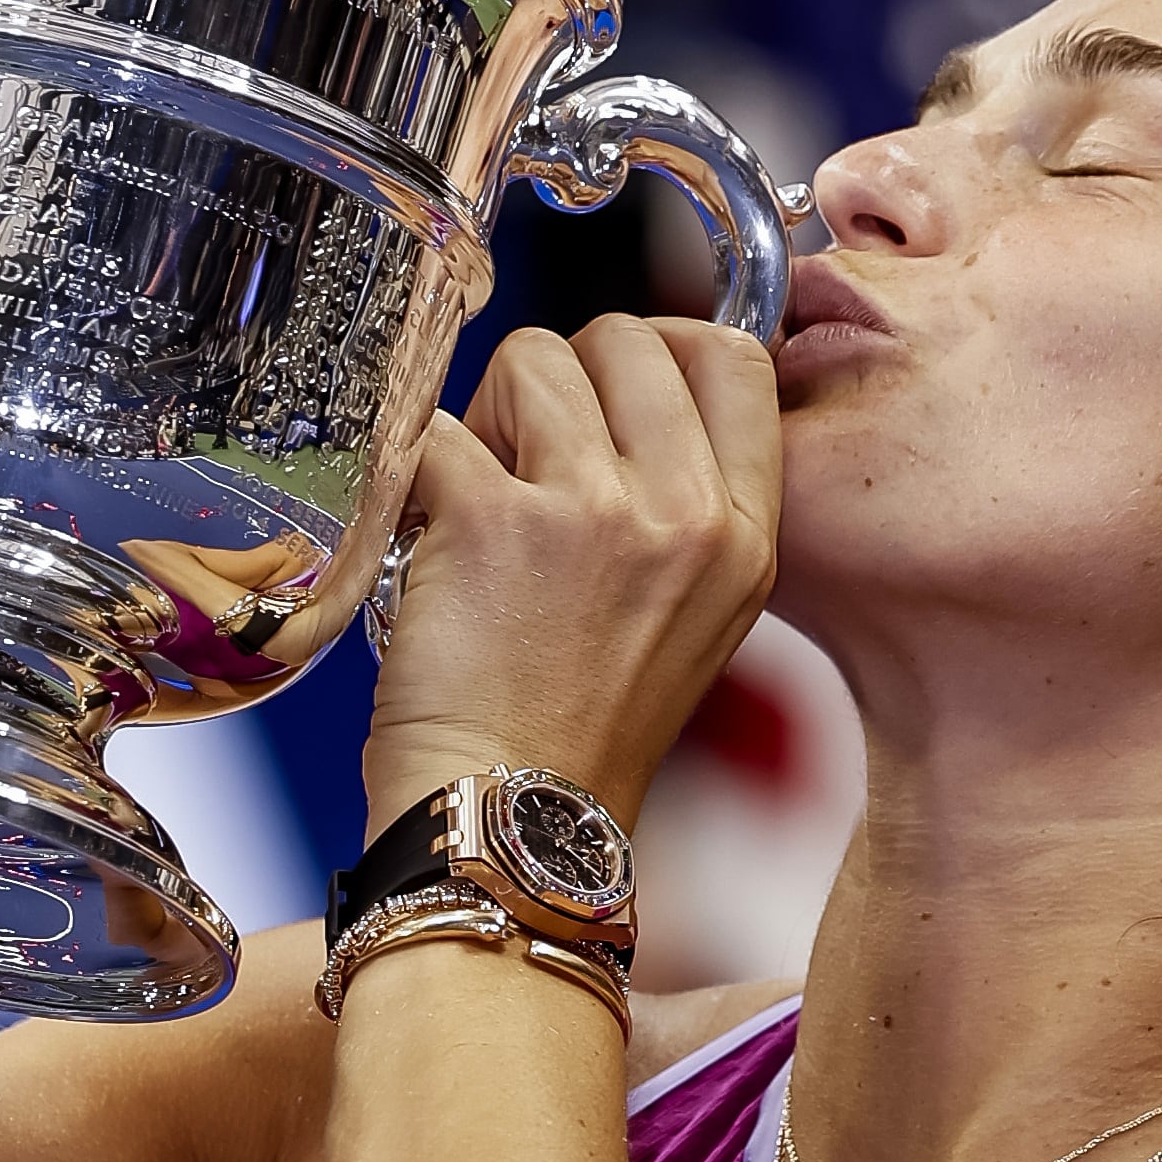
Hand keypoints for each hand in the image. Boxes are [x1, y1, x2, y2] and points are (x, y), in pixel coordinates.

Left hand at [360, 315, 780, 831]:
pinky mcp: (493, 522)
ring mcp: (594, 514)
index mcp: (744, 538)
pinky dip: (416, 466)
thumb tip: (626, 393)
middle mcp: (685, 517)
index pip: (738, 360)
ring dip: (491, 411)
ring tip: (480, 497)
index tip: (614, 380)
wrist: (510, 822)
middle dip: (565, 375)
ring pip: (534, 359)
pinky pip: (440, 427)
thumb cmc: (579, 731)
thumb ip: (683, 505)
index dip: (665, 345)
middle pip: (631, 339)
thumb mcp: (692, 617)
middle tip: (529, 458)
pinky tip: (424, 526)